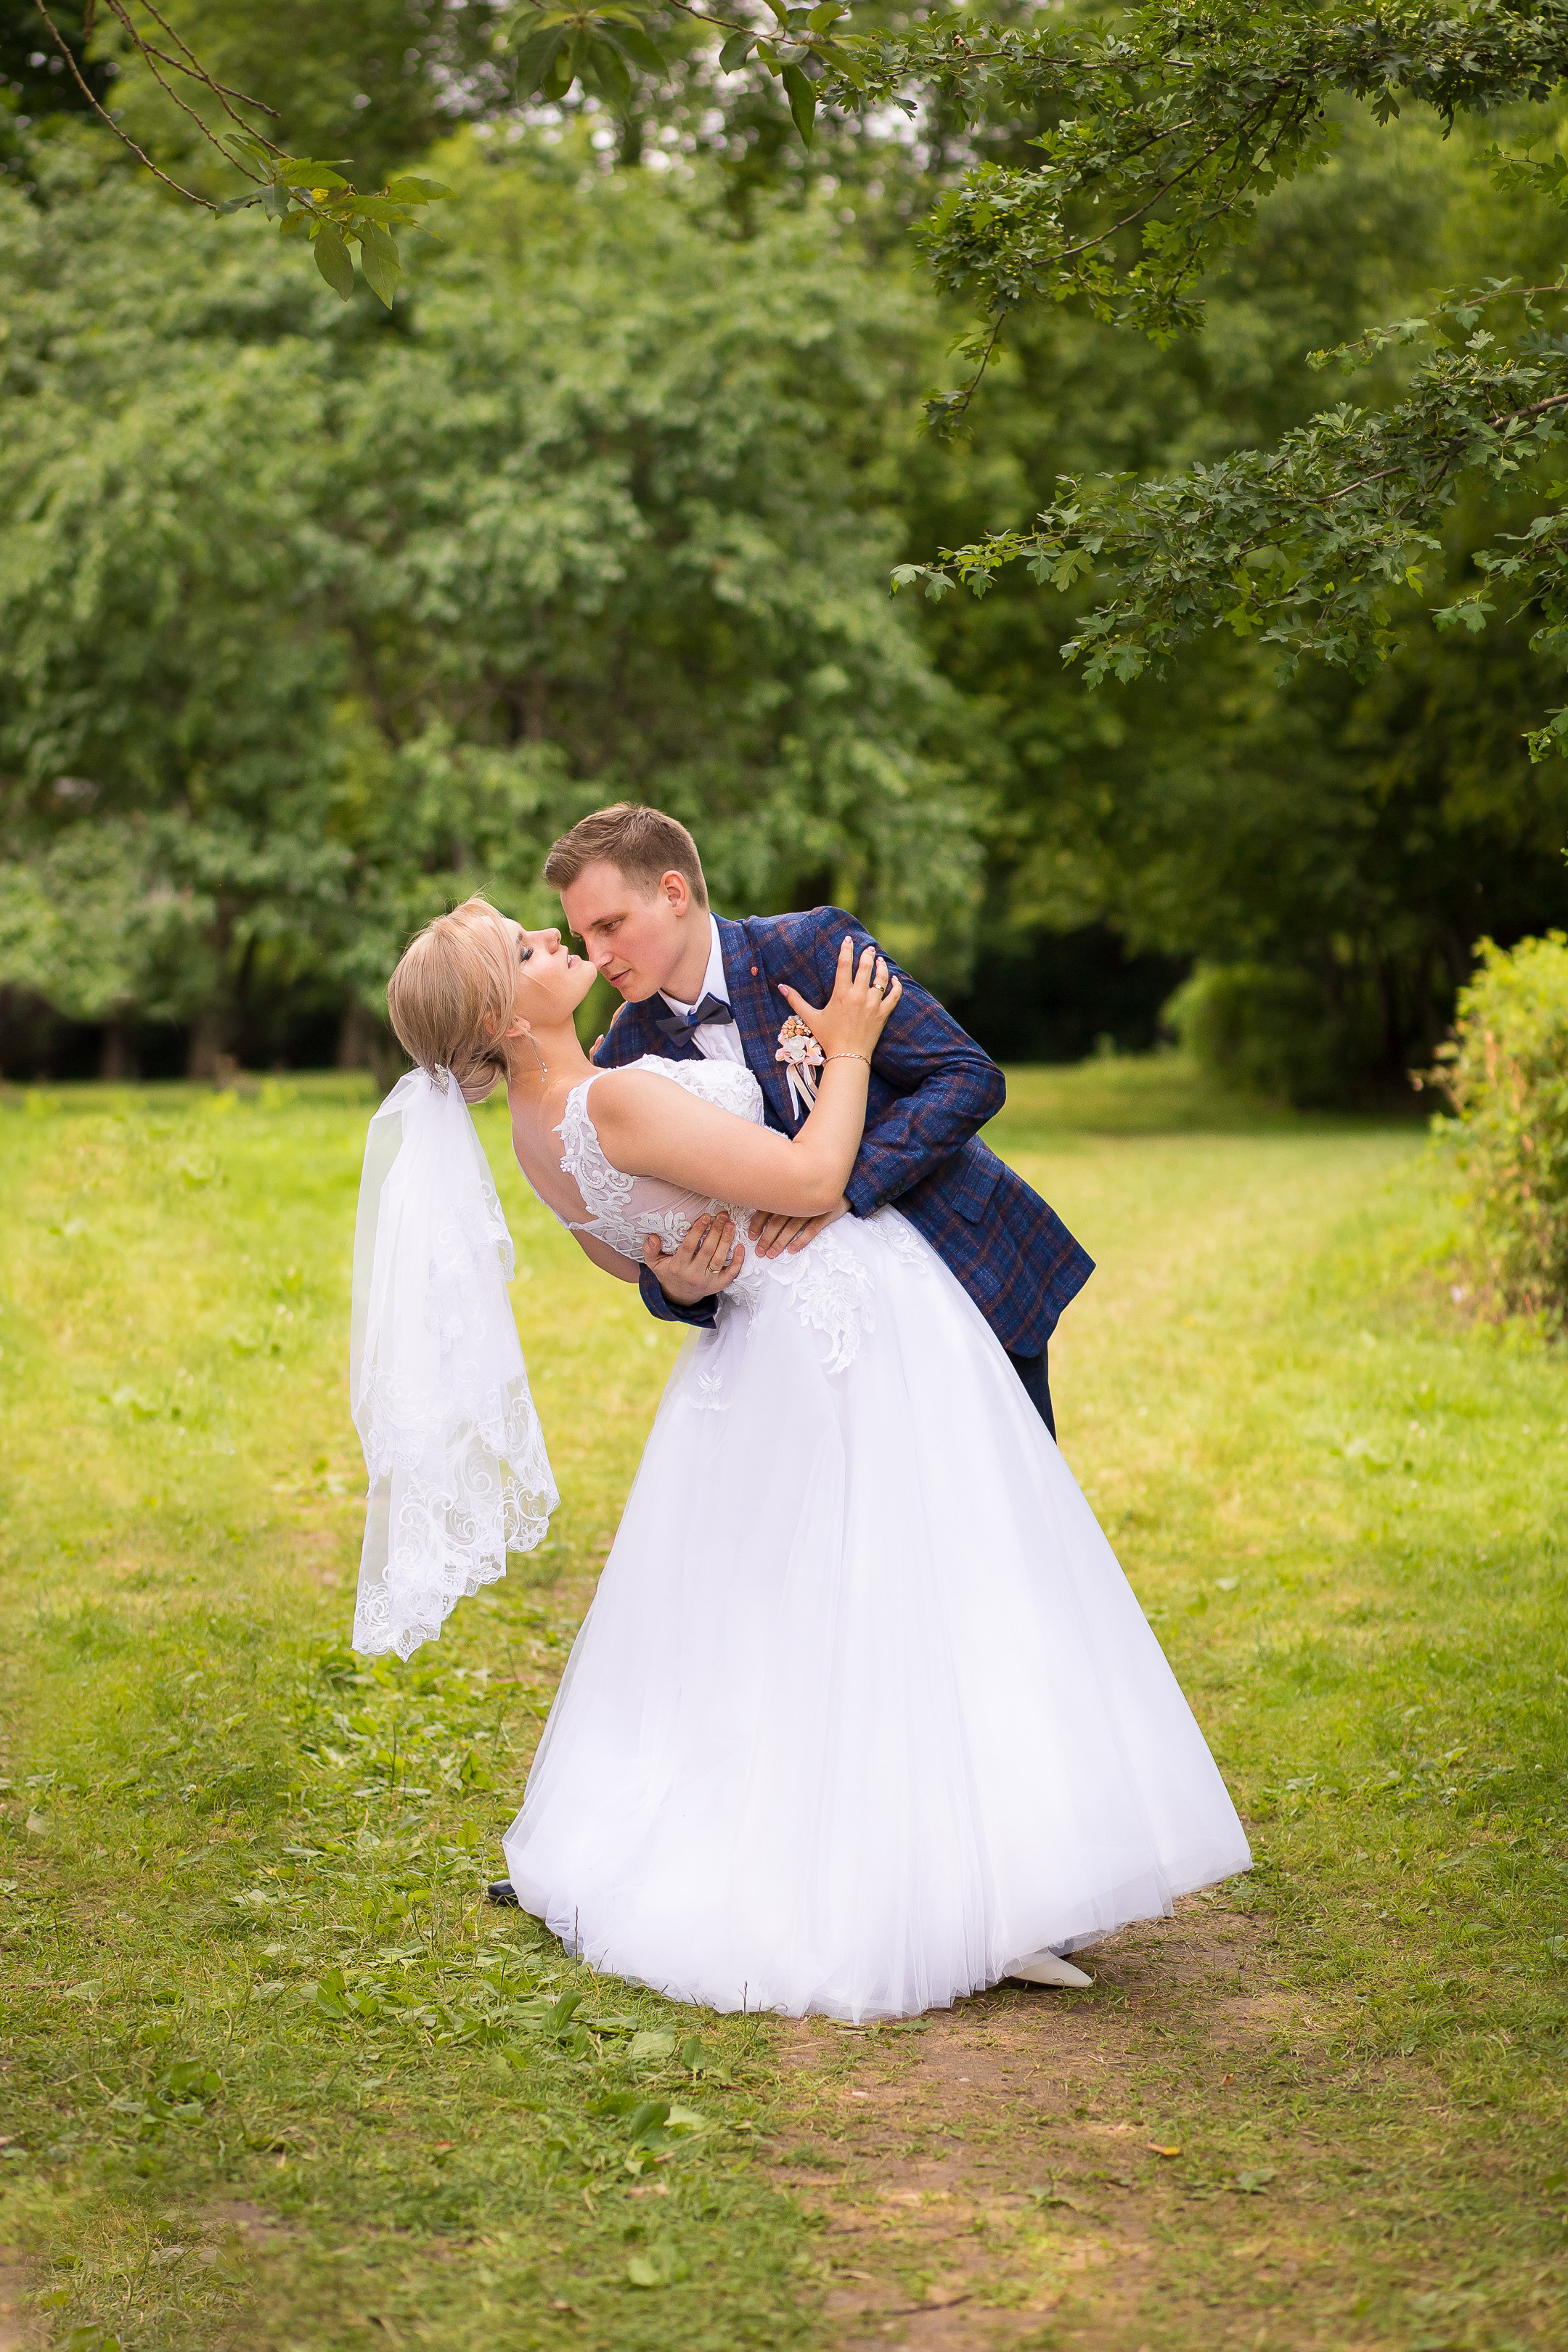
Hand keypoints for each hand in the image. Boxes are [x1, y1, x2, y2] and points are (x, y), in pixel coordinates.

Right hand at [645, 1213, 741, 1304]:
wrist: (679, 1296)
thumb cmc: (669, 1273)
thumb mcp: (654, 1263)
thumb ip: (650, 1250)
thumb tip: (652, 1237)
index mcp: (678, 1267)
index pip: (689, 1246)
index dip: (698, 1231)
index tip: (706, 1217)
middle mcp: (693, 1275)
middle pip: (707, 1250)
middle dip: (716, 1231)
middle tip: (722, 1216)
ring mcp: (707, 1282)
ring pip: (719, 1259)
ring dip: (727, 1241)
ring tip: (731, 1225)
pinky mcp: (719, 1286)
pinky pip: (731, 1273)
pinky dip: (737, 1260)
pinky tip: (740, 1246)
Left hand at [750, 1196, 850, 1259]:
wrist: (843, 1187)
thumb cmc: (813, 1193)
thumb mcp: (796, 1192)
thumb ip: (781, 1200)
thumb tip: (758, 1213)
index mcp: (788, 1194)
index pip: (768, 1209)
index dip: (758, 1223)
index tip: (752, 1236)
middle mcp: (797, 1200)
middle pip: (777, 1221)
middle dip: (767, 1237)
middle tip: (760, 1251)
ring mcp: (812, 1207)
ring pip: (792, 1227)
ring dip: (780, 1241)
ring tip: (772, 1253)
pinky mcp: (825, 1214)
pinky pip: (812, 1229)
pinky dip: (801, 1240)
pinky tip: (792, 1249)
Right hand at [779, 936, 902, 1063]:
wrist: (848, 1056)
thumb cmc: (828, 1038)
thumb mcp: (811, 1018)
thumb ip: (796, 1001)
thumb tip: (781, 987)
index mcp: (841, 994)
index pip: (844, 964)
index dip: (846, 949)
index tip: (848, 939)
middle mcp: (858, 995)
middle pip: (865, 967)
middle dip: (866, 954)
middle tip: (868, 947)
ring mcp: (873, 1004)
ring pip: (881, 978)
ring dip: (881, 966)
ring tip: (879, 959)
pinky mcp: (883, 1014)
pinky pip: (894, 996)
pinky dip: (896, 986)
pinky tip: (896, 979)